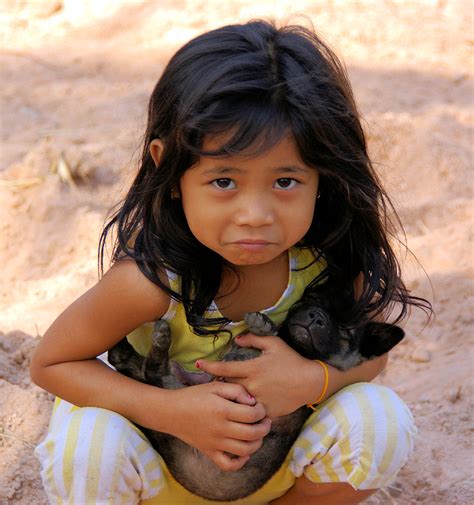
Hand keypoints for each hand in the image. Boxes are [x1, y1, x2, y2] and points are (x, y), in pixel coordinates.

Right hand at [162, 381, 271, 471]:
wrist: (171, 411)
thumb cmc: (194, 395)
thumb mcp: (215, 385)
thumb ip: (236, 390)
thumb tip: (252, 401)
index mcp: (222, 409)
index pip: (252, 414)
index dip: (261, 411)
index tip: (260, 407)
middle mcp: (220, 428)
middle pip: (252, 434)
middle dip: (264, 428)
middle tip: (266, 421)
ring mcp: (215, 443)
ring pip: (244, 450)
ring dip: (257, 443)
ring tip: (258, 434)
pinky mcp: (209, 452)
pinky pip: (228, 465)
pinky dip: (240, 462)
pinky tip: (244, 452)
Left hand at [196, 333, 316, 418]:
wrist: (309, 382)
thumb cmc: (291, 360)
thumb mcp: (273, 344)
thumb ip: (253, 339)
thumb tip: (236, 339)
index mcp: (252, 368)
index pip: (224, 368)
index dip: (208, 366)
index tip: (197, 364)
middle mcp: (252, 385)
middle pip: (226, 386)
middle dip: (218, 384)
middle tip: (213, 381)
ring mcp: (258, 400)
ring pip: (236, 401)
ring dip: (229, 397)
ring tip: (225, 395)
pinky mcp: (265, 411)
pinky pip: (249, 412)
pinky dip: (244, 408)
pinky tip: (240, 408)